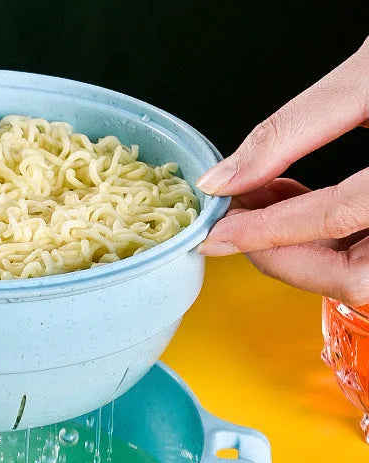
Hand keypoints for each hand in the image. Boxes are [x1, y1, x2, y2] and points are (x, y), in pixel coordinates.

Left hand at [196, 37, 368, 306]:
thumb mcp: (368, 78)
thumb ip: (292, 129)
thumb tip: (224, 179)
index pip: (337, 218)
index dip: (266, 231)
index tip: (218, 234)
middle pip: (351, 275)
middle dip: (281, 254)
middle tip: (237, 222)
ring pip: (356, 273)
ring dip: (296, 249)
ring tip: (262, 202)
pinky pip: (362, 252)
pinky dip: (319, 238)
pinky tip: (292, 200)